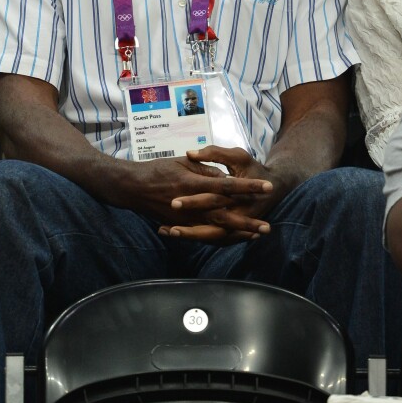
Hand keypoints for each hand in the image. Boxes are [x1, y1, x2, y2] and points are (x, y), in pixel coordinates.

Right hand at [115, 150, 272, 241]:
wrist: (133, 187)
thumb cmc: (159, 170)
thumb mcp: (183, 163)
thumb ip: (206, 170)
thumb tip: (225, 178)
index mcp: (194, 184)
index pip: (228, 185)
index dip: (248, 186)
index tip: (267, 186)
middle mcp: (192, 205)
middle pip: (225, 216)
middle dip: (247, 223)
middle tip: (267, 227)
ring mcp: (186, 219)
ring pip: (216, 231)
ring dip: (237, 234)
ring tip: (256, 236)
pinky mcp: (182, 227)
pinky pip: (204, 236)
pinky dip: (221, 238)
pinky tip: (235, 239)